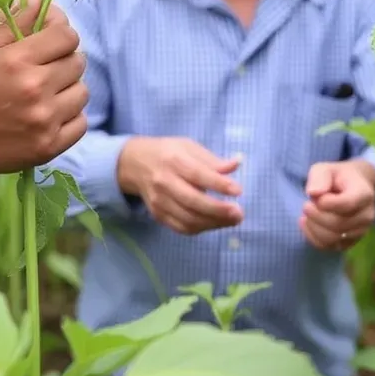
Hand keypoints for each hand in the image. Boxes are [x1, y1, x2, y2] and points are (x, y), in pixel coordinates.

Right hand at [0, 0, 88, 178]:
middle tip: (46, 64)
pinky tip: (50, 113)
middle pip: (77, 62)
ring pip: (82, 92)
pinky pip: (81, 123)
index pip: (66, 35)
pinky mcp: (49, 147)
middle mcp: (36, 89)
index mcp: (18, 60)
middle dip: (64, 58)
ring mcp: (45, 120)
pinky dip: (70, 116)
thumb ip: (13, 22)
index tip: (50, 35)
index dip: (60, 31)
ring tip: (47, 90)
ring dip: (69, 87)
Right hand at [117, 137, 242, 234]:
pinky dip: (201, 228)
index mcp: (174, 160)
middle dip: (218, 210)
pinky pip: (181, 227)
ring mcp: (159, 201)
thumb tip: (235, 165)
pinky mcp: (158, 215)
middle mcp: (164, 182)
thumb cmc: (168, 153)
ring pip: (188, 219)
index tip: (239, 191)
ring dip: (213, 223)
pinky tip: (216, 223)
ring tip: (233, 220)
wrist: (134, 164)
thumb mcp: (189, 147)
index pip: (198, 174)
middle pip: (192, 201)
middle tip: (239, 213)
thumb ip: (212, 160)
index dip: (219, 184)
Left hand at [300, 160, 374, 250]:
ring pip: (333, 238)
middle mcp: (367, 215)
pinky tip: (308, 223)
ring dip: (313, 227)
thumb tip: (313, 193)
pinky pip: (328, 247)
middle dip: (316, 215)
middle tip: (306, 205)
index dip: (326, 203)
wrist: (352, 188)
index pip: (347, 204)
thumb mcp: (325, 169)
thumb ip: (319, 177)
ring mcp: (360, 231)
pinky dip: (312, 237)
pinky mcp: (350, 243)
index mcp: (364, 194)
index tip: (315, 196)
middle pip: (338, 224)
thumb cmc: (337, 177)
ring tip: (307, 214)